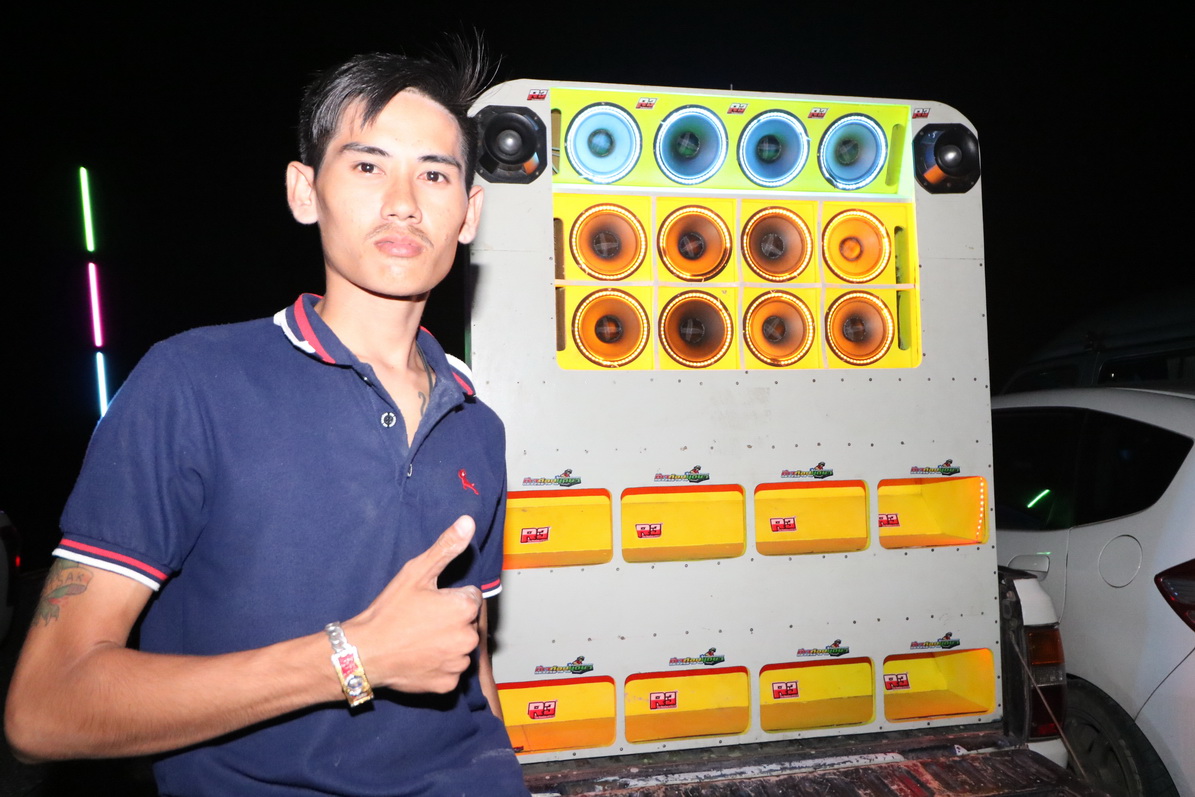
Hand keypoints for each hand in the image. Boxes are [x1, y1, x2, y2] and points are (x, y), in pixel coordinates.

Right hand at [345, 516, 481, 693]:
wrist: (363, 653)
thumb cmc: (389, 612)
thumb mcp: (416, 572)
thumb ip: (446, 547)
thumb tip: (468, 522)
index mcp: (464, 608)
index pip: (469, 597)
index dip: (448, 598)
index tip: (428, 603)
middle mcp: (468, 637)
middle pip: (466, 622)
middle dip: (450, 620)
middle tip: (420, 621)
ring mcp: (458, 663)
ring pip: (459, 647)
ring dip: (446, 643)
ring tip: (418, 640)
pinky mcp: (448, 684)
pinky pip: (450, 670)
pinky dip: (438, 665)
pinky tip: (419, 658)